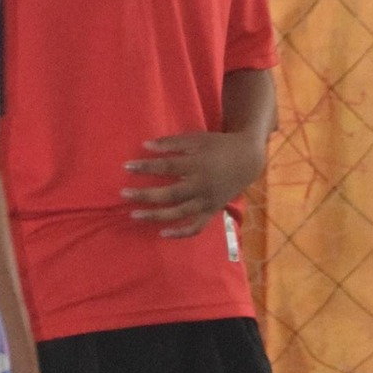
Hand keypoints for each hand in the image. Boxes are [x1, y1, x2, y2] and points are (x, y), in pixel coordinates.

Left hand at [122, 129, 265, 239]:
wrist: (247, 160)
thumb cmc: (218, 146)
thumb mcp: (197, 139)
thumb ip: (172, 143)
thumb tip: (145, 146)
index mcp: (198, 165)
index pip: (167, 167)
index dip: (146, 168)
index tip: (126, 167)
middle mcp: (202, 186)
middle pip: (170, 194)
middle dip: (146, 195)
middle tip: (124, 194)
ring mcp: (207, 202)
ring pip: (180, 214)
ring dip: (156, 216)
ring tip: (135, 215)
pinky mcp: (212, 211)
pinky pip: (196, 227)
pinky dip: (180, 233)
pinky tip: (162, 233)